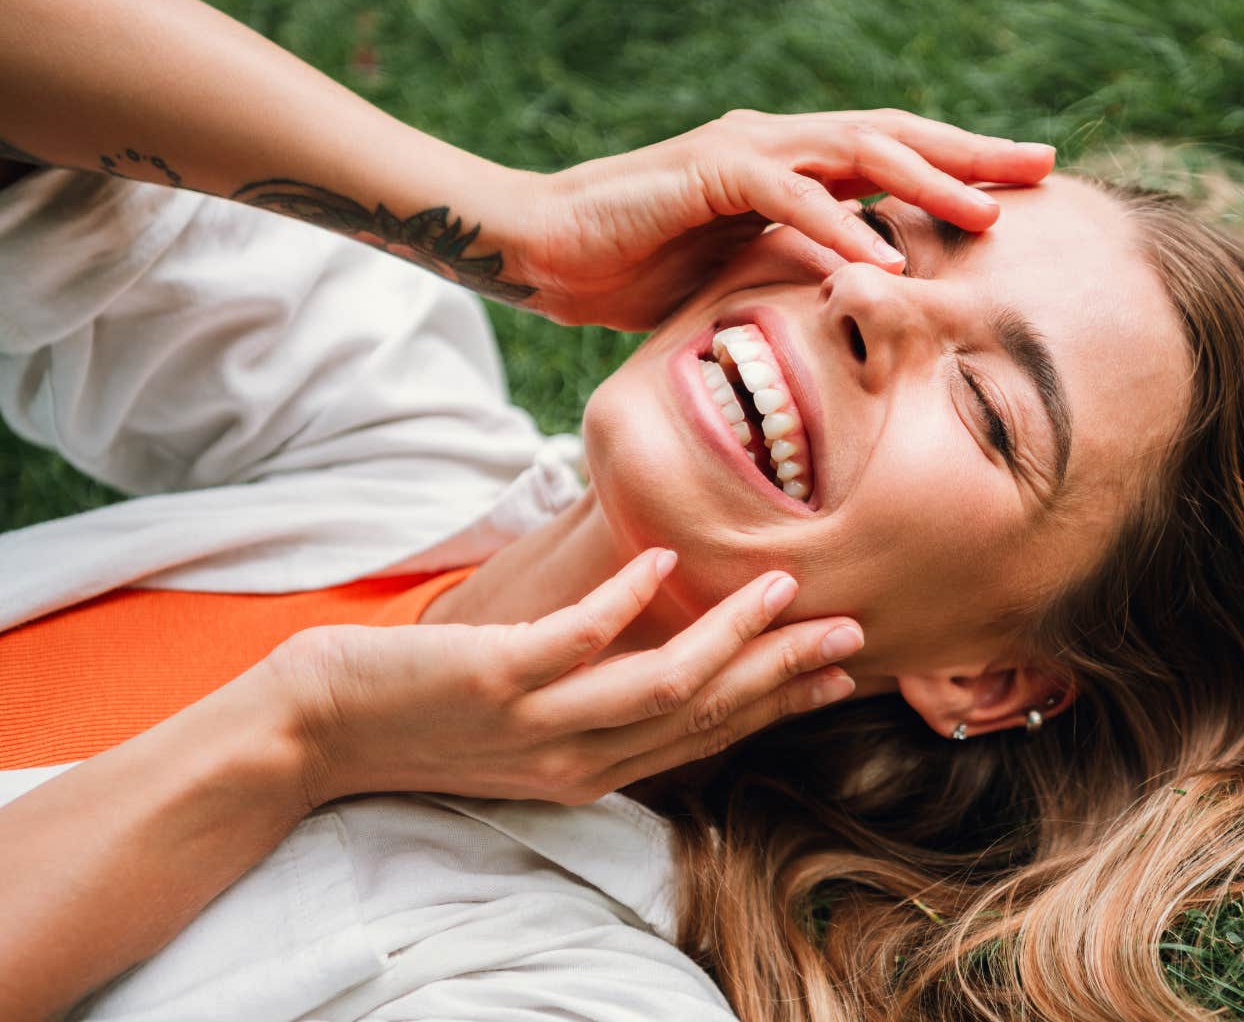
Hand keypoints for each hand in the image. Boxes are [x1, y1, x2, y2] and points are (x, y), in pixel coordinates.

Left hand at [264, 550, 861, 808]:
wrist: (309, 733)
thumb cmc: (417, 715)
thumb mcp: (522, 723)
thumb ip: (589, 692)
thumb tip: (652, 633)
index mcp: (590, 770)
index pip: (705, 735)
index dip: (777, 703)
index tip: (839, 673)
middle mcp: (575, 760)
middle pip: (703, 713)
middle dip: (782, 671)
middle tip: (848, 630)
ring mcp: (536, 725)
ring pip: (661, 686)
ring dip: (729, 635)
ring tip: (778, 585)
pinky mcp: (491, 681)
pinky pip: (577, 641)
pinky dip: (626, 600)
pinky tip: (662, 559)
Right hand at [501, 108, 1054, 328]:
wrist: (548, 253)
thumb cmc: (642, 270)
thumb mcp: (747, 275)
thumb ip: (804, 270)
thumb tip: (869, 295)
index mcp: (794, 164)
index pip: (893, 157)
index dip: (961, 166)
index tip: (1027, 186)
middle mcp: (779, 144)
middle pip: (894, 138)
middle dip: (971, 154)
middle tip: (1042, 167)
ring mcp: (744, 151)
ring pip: (854, 152)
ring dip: (924, 182)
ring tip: (985, 213)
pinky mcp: (706, 174)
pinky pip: (787, 196)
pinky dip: (837, 223)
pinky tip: (882, 253)